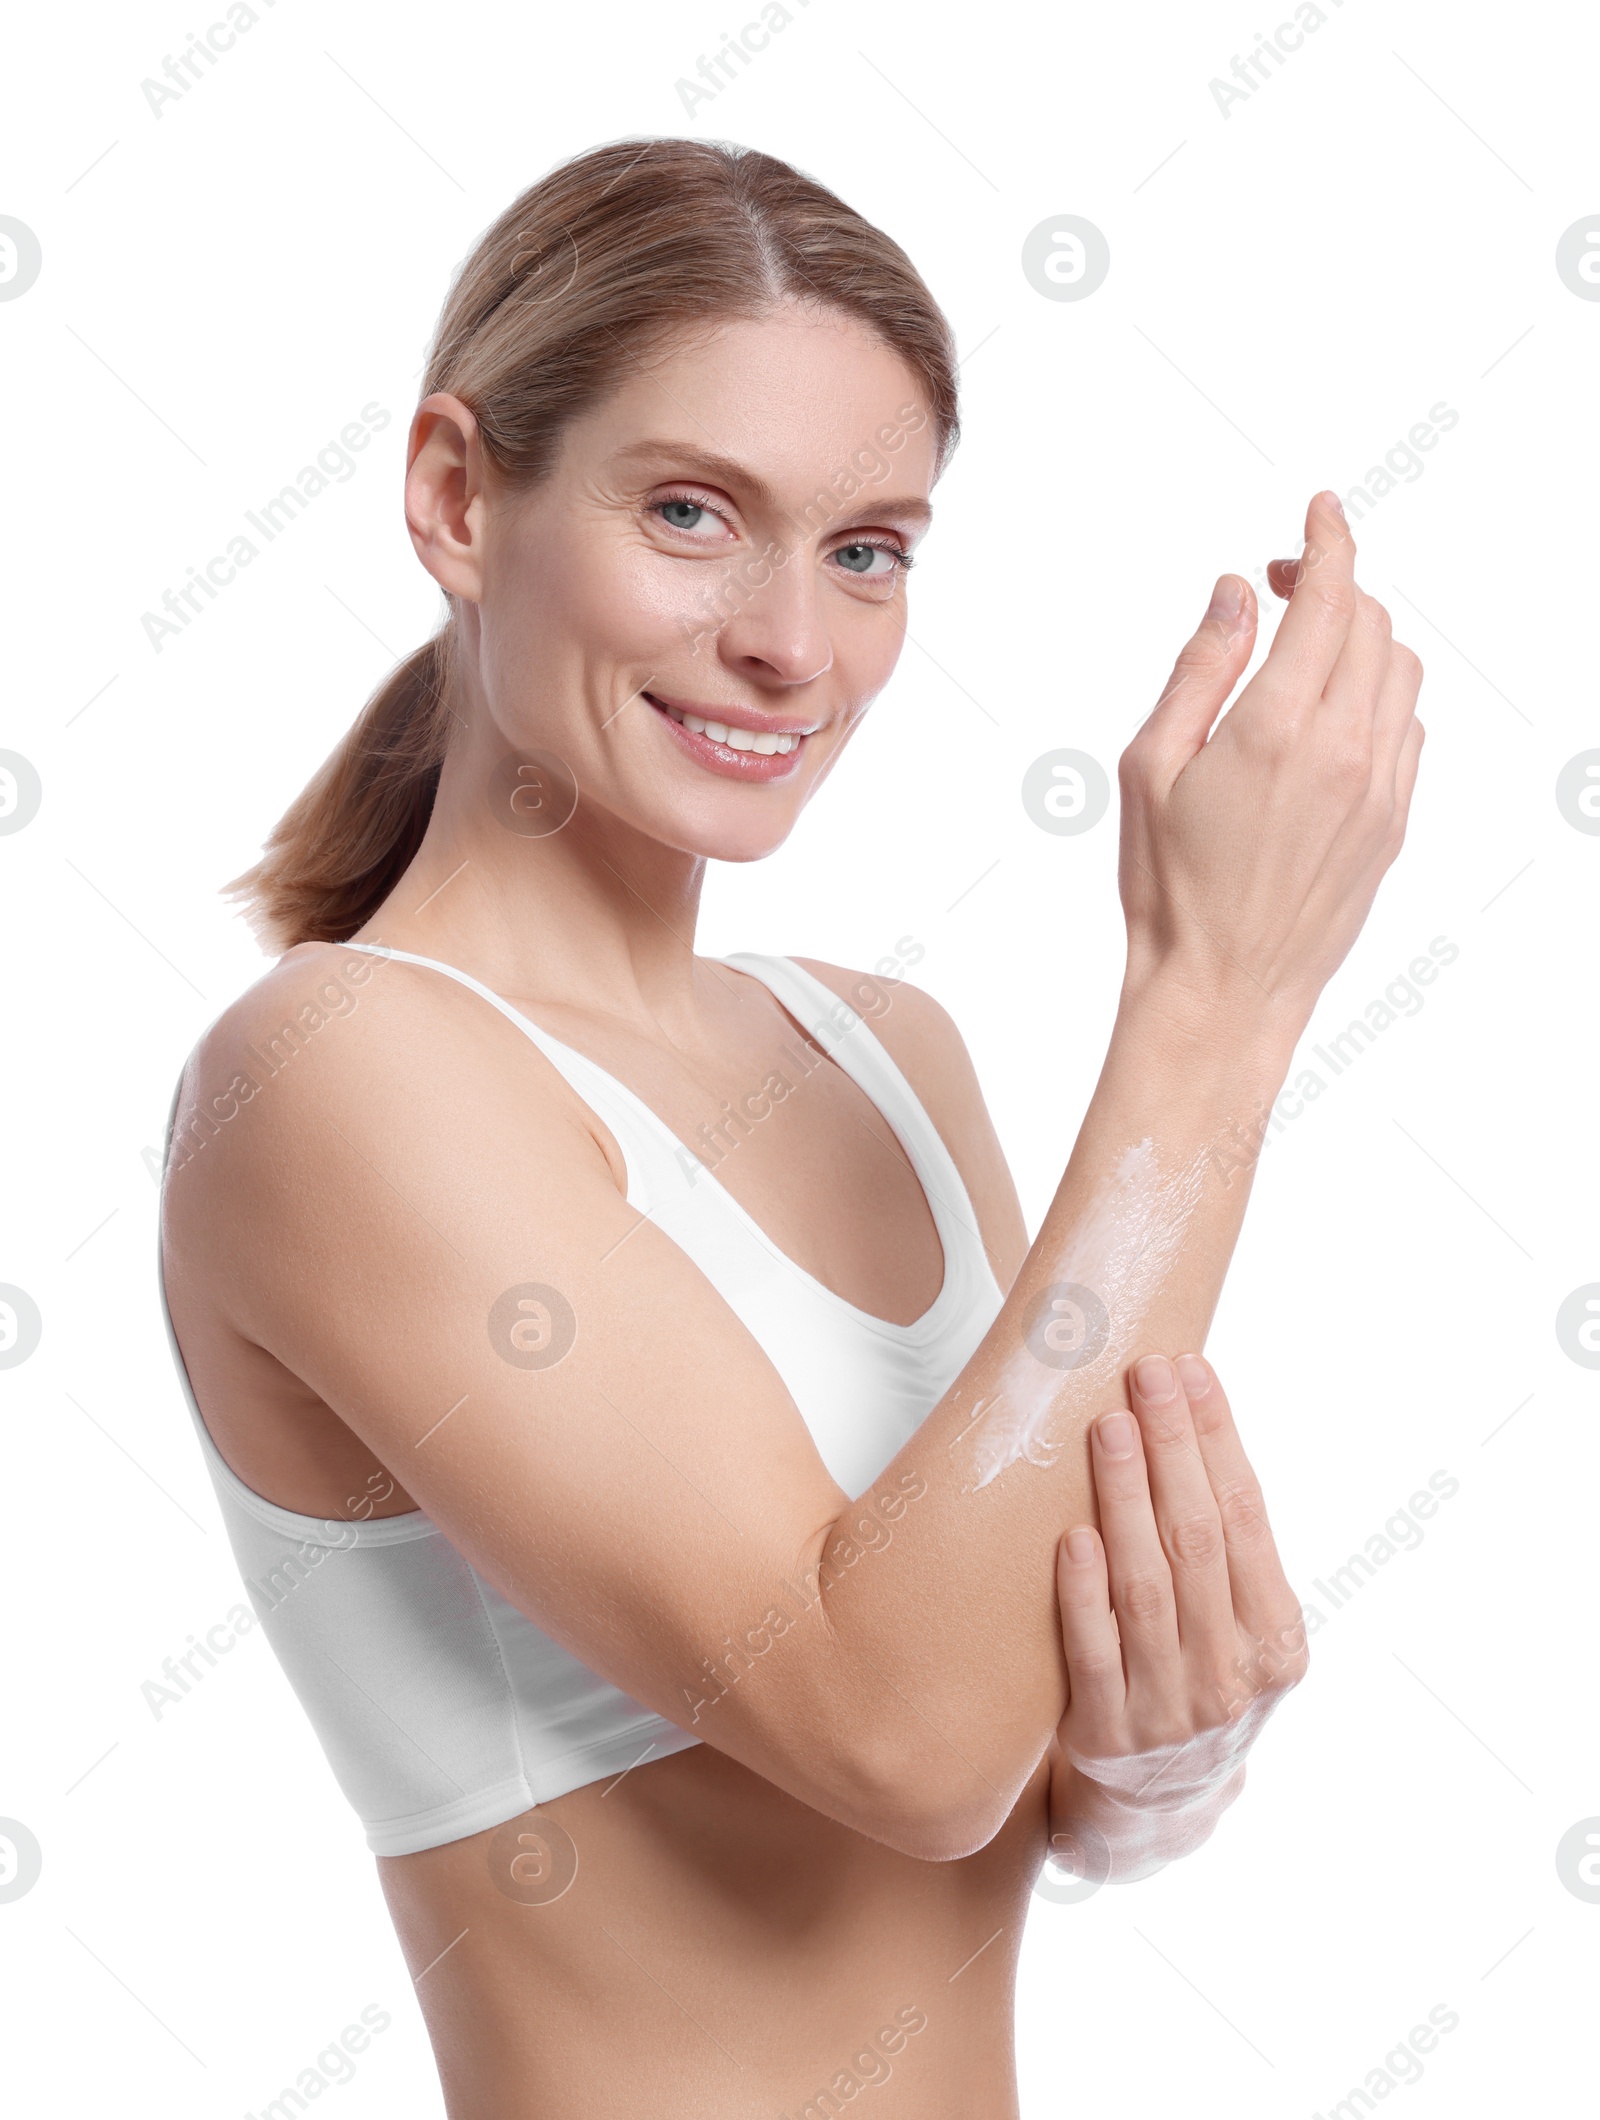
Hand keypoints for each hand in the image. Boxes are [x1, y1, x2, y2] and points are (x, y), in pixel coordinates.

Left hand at [1044, 1352, 1306, 1883]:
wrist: (1156, 1806)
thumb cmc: (1193, 1679)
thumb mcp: (1236, 1630)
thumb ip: (1221, 1548)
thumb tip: (1184, 1413)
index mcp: (1278, 1642)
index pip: (1248, 1518)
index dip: (1219, 1440)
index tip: (1192, 1372)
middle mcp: (1234, 1676)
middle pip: (1200, 1540)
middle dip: (1174, 1447)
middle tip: (1146, 1374)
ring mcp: (1171, 1710)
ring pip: (1150, 1586)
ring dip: (1127, 1498)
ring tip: (1107, 1426)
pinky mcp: (1106, 1734)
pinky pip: (1095, 1651)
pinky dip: (1085, 1593)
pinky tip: (1074, 1534)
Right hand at [1117, 490, 1424, 1038]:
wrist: (1222, 990)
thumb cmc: (1169, 890)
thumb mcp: (1149, 768)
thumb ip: (1199, 670)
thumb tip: (1234, 595)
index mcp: (1275, 730)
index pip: (1328, 599)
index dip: (1327, 540)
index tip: (1318, 511)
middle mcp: (1343, 751)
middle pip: (1369, 624)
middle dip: (1332, 584)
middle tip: (1280, 585)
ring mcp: (1379, 788)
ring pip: (1399, 671)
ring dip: (1361, 637)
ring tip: (1306, 649)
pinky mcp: (1393, 823)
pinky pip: (1407, 727)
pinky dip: (1377, 694)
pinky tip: (1330, 712)